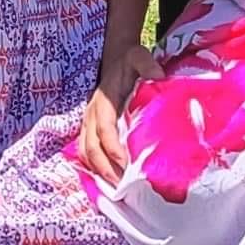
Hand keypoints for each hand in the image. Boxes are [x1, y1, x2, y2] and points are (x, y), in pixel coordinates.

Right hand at [76, 38, 160, 185]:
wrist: (116, 59)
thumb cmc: (129, 61)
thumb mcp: (138, 56)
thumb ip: (147, 64)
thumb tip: (159, 76)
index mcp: (103, 101)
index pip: (104, 128)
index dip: (112, 147)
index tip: (125, 163)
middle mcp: (92, 114)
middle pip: (91, 146)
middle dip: (104, 168)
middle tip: (121, 186)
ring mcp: (89, 122)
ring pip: (86, 152)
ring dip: (98, 171)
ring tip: (115, 188)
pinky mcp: (91, 128)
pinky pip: (86, 151)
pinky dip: (94, 167)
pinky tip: (108, 179)